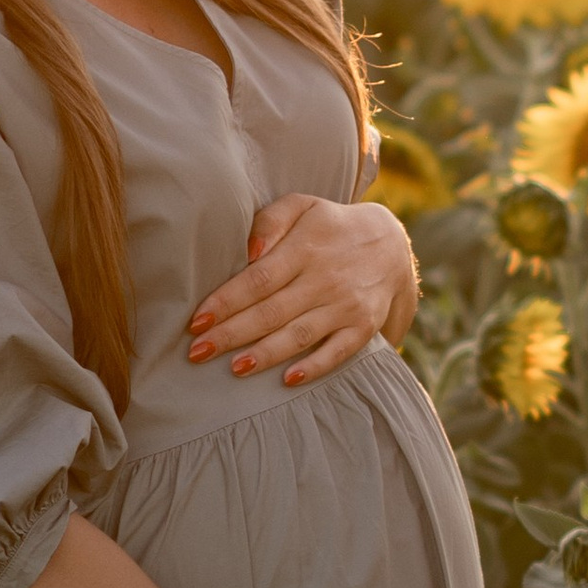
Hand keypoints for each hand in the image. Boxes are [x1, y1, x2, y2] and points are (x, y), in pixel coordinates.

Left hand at [187, 193, 415, 386]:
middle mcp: (325, 278)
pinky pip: (338, 351)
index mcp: (304, 248)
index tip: (196, 321)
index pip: (258, 278)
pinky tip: (288, 380)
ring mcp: (346, 304)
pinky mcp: (363, 326)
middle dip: (232, 334)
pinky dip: (315, 367)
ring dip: (265, 354)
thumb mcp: (303, 206)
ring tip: (234, 369)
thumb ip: (270, 221)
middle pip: (272, 311)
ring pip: (300, 334)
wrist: (390, 245)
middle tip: (197, 352)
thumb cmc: (329, 227)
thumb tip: (248, 250)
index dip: (226, 301)